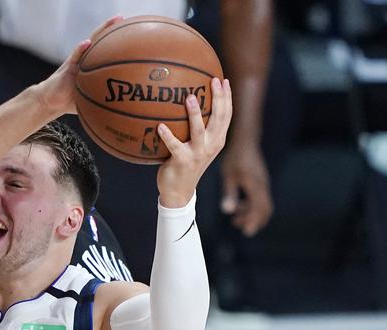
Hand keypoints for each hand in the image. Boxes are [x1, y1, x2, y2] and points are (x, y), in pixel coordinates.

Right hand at [33, 15, 122, 116]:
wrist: (50, 102)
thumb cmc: (70, 102)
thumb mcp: (91, 102)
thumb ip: (105, 104)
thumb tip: (125, 114)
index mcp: (92, 66)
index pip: (106, 50)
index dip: (117, 41)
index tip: (132, 33)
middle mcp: (86, 60)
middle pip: (101, 40)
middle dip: (112, 29)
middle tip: (124, 19)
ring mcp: (77, 61)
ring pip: (91, 41)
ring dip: (102, 30)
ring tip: (114, 21)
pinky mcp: (67, 66)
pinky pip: (74, 55)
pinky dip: (80, 49)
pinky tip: (86, 43)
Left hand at [156, 78, 232, 207]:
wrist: (179, 191)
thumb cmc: (186, 163)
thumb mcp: (197, 146)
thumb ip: (197, 128)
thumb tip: (186, 102)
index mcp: (217, 140)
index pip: (226, 115)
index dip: (227, 97)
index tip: (224, 79)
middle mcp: (211, 145)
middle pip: (219, 118)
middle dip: (218, 98)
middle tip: (213, 80)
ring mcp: (198, 154)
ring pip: (199, 130)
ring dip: (195, 113)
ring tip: (189, 97)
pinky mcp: (182, 161)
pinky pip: (174, 146)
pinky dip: (167, 136)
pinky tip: (159, 126)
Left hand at [219, 140, 271, 236]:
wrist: (245, 141)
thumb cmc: (234, 157)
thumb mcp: (228, 176)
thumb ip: (229, 194)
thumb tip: (228, 211)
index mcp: (256, 185)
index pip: (259, 208)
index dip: (254, 221)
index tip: (246, 232)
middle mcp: (263, 186)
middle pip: (264, 209)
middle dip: (253, 220)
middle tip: (239, 227)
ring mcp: (263, 183)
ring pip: (262, 204)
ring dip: (250, 213)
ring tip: (235, 219)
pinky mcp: (260, 181)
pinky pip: (259, 198)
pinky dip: (251, 206)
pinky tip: (238, 207)